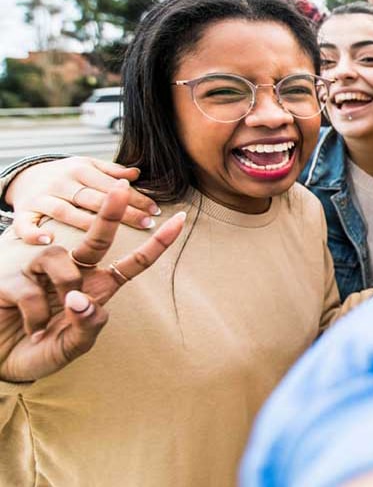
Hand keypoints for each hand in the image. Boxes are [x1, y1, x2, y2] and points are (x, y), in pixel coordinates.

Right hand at [0, 181, 185, 381]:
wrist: (1, 358)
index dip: (157, 244)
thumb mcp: (74, 345)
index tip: (180, 218)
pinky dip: (35, 316)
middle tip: (119, 187)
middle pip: (97, 239)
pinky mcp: (12, 279)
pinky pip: (32, 290)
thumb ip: (87, 325)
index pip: (133, 263)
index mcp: (98, 287)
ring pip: (63, 263)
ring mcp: (41, 272)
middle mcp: (74, 273)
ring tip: (47, 324)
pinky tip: (30, 328)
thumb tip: (80, 299)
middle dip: (109, 213)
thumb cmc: (42, 349)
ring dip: (61, 292)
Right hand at [7, 157, 160, 245]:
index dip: (134, 197)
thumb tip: (136, 173)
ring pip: (65, 211)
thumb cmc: (66, 176)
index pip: (111, 185)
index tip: (155, 210)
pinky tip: (50, 240)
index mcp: (80, 169)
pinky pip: (24, 225)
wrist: (24, 177)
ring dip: (89, 223)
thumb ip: (111, 171)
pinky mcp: (23, 213)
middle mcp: (61, 183)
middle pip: (94, 199)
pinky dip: (34, 233)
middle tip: (146, 223)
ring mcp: (41, 198)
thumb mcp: (87, 166)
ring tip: (112, 236)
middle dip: (122, 212)